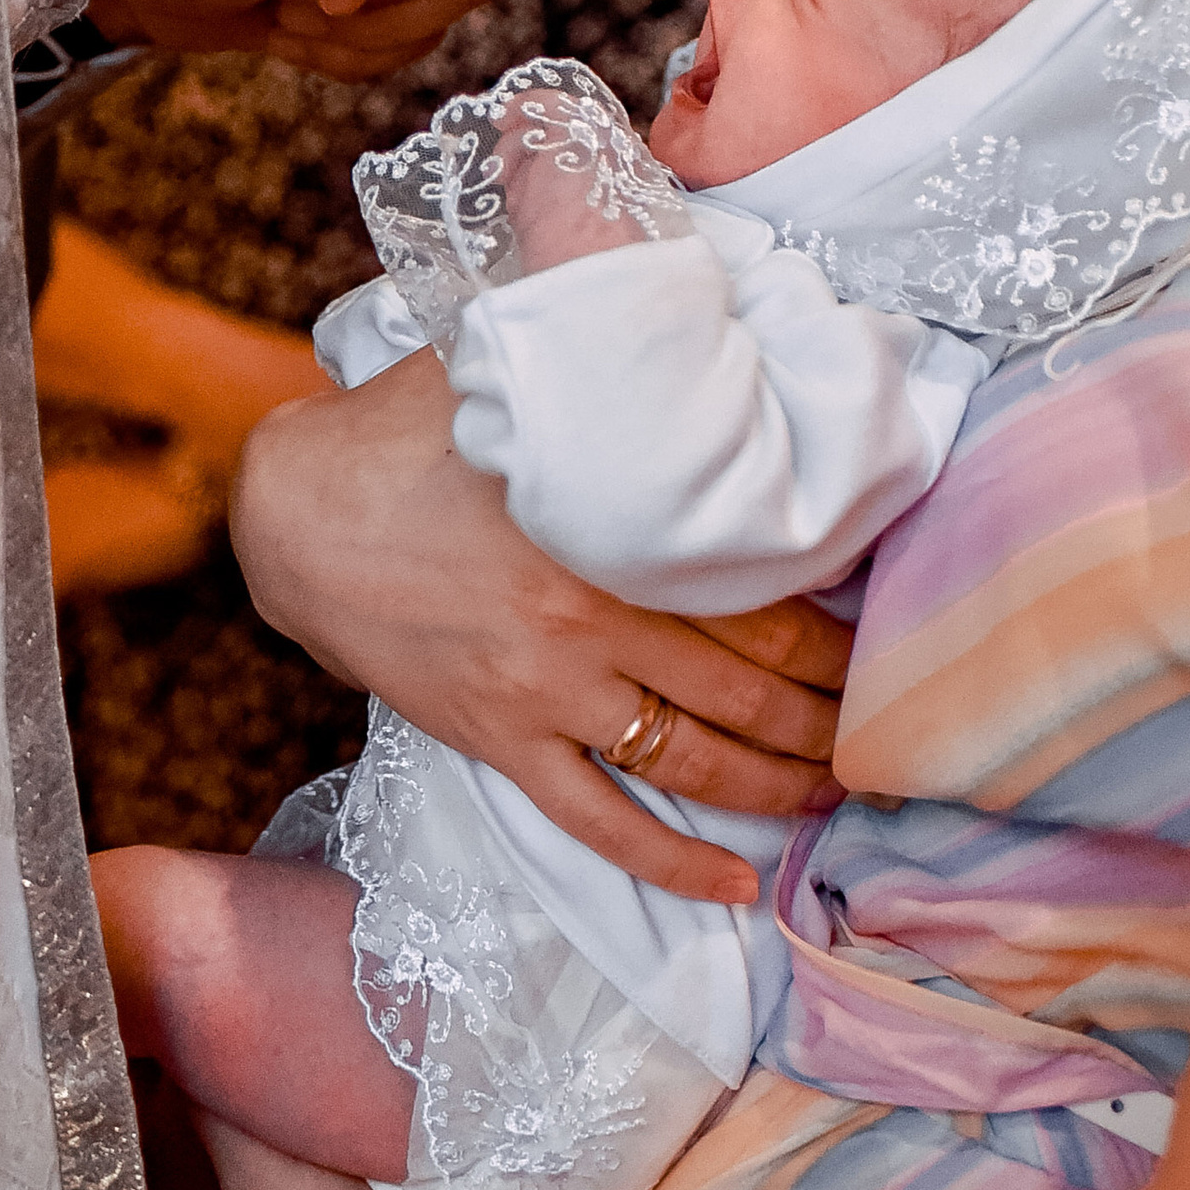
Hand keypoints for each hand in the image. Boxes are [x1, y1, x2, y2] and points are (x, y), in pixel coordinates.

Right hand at [231, 355, 848, 902]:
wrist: (295, 514)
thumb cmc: (408, 427)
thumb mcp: (514, 364)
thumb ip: (605, 345)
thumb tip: (687, 301)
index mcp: (611, 528)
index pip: (761, 590)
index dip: (836, 623)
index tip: (889, 636)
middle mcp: (591, 619)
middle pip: (748, 684)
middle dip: (829, 715)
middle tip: (894, 731)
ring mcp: (546, 692)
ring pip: (693, 759)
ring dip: (779, 786)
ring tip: (840, 797)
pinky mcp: (500, 741)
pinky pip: (600, 822)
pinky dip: (672, 864)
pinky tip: (736, 889)